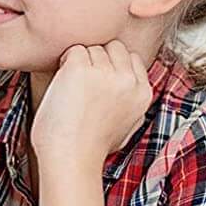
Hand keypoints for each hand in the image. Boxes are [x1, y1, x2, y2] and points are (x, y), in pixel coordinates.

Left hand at [30, 41, 152, 170]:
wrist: (71, 157)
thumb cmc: (91, 147)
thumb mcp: (128, 125)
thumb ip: (132, 101)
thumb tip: (128, 84)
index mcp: (143, 93)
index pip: (131, 58)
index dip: (112, 65)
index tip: (98, 82)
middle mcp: (128, 80)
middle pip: (113, 47)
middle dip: (97, 58)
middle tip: (83, 82)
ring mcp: (105, 73)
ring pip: (92, 48)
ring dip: (79, 62)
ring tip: (71, 89)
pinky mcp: (80, 69)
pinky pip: (72, 50)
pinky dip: (63, 63)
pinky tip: (62, 85)